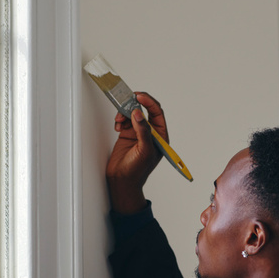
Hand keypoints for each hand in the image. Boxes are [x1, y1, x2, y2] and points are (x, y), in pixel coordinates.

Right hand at [106, 92, 167, 213]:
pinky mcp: (127, 134)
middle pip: (146, 109)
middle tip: (128, 99)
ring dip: (125, 112)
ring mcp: (138, 133)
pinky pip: (124, 119)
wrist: (122, 181)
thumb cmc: (137, 171)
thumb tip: (138, 113)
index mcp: (160, 135)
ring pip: (133, 113)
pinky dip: (120, 119)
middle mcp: (150, 132)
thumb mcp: (144, 150)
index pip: (157, 112)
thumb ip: (143, 131)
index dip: (149, 102)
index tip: (139, 96)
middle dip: (136, 103)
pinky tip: (118, 126)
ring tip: (120, 119)